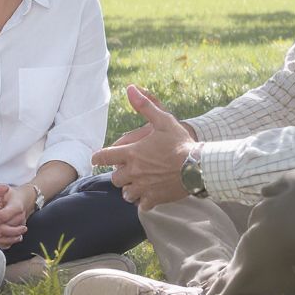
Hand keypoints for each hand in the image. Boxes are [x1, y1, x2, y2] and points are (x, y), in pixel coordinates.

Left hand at [92, 85, 195, 210]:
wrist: (198, 166)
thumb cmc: (180, 142)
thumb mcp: (163, 120)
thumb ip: (144, 106)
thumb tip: (130, 88)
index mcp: (131, 153)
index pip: (103, 157)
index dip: (98, 158)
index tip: (97, 159)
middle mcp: (133, 172)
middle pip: (115, 178)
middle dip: (119, 174)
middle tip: (128, 170)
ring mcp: (143, 187)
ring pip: (126, 193)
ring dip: (130, 189)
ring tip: (138, 183)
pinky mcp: (154, 199)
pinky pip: (141, 205)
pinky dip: (143, 201)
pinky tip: (150, 195)